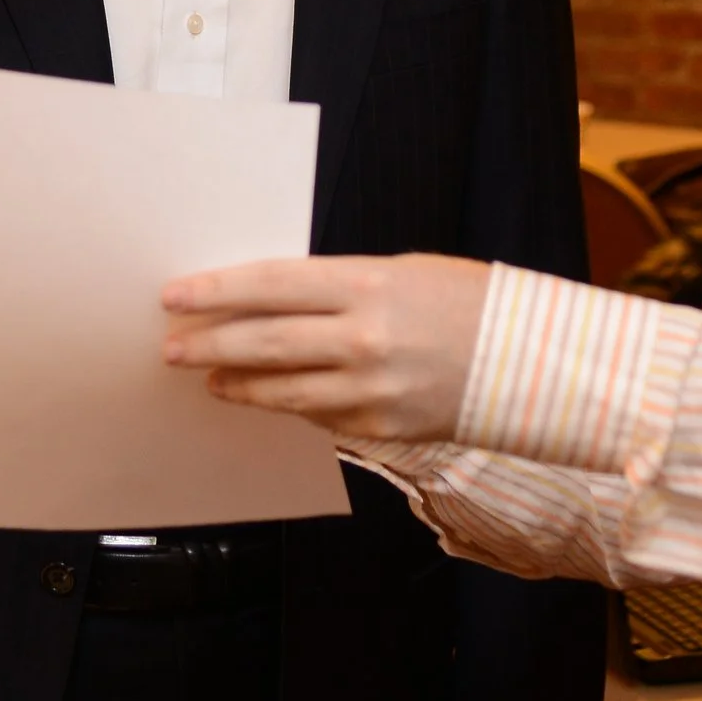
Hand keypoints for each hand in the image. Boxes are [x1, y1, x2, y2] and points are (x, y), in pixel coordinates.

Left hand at [161, 254, 492, 442]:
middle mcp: (363, 337)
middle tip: (172, 346)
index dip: (216, 291)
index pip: (270, 285)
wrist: (530, 362)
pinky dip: (289, 405)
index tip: (177, 296)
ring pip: (281, 390)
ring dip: (237, 384)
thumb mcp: (401, 273)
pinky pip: (317, 416)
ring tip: (210, 378)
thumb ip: (338, 288)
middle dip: (209, 343)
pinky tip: (268, 397)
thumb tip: (274, 300)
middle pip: (263, 341)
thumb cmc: (465, 303)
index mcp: (367, 284)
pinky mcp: (378, 427)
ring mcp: (370, 388)